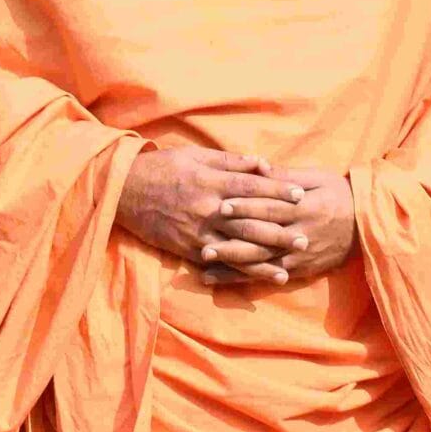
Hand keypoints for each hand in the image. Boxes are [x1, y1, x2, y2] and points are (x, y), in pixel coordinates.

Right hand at [116, 147, 288, 271]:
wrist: (124, 191)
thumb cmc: (162, 168)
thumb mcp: (194, 155)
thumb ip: (230, 161)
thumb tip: (263, 164)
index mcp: (211, 181)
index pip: (252, 188)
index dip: (278, 192)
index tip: (301, 196)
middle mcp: (208, 208)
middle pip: (251, 221)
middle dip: (281, 229)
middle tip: (306, 235)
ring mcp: (199, 232)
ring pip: (239, 246)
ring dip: (268, 255)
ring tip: (292, 261)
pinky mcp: (189, 249)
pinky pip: (220, 262)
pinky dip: (242, 270)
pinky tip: (261, 275)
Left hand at [200, 165, 356, 288]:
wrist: (367, 226)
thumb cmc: (339, 194)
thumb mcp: (317, 178)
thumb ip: (285, 176)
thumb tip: (258, 166)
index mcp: (303, 208)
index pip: (270, 208)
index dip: (246, 207)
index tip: (222, 206)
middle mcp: (299, 234)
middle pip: (262, 238)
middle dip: (232, 241)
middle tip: (203, 242)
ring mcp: (299, 255)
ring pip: (262, 262)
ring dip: (233, 264)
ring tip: (205, 264)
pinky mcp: (299, 270)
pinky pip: (270, 276)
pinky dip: (246, 279)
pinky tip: (223, 281)